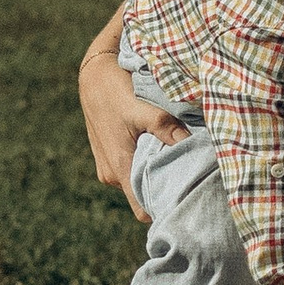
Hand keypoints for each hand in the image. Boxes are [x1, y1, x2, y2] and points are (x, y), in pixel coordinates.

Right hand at [78, 43, 183, 218]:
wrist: (92, 74)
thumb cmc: (114, 90)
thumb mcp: (141, 107)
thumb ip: (165, 128)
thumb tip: (190, 144)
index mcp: (119, 168)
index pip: (143, 210)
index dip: (163, 210)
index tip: (185, 201)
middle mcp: (111, 174)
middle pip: (143, 197)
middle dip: (164, 189)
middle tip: (191, 176)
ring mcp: (108, 166)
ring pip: (138, 182)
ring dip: (155, 173)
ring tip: (177, 159)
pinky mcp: (109, 156)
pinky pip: (131, 169)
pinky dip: (145, 163)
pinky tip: (160, 148)